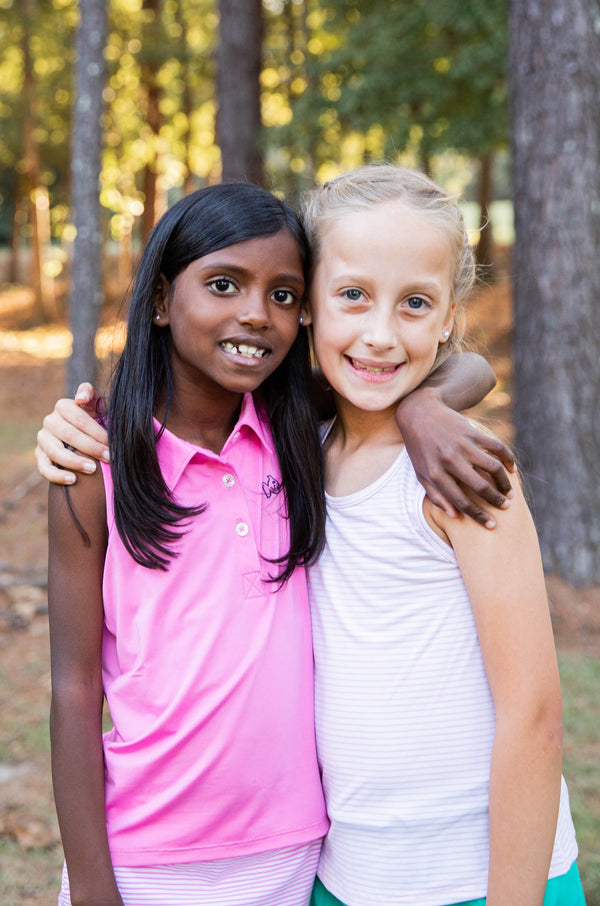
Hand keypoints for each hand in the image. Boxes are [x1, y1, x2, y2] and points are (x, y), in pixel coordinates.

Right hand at [35, 383, 108, 484]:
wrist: (84, 435)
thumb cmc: (93, 419)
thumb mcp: (95, 405)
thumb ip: (90, 394)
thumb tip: (80, 398)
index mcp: (63, 406)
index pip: (80, 420)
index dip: (97, 432)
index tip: (112, 444)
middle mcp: (50, 421)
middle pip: (69, 435)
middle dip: (91, 448)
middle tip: (108, 458)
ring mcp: (43, 439)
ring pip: (55, 452)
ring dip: (75, 462)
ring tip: (93, 469)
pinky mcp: (40, 456)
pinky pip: (44, 468)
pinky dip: (57, 476)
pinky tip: (73, 480)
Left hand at [396, 388, 514, 528]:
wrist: (419, 413)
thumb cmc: (419, 449)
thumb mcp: (421, 474)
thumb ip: (437, 496)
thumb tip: (456, 516)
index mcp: (436, 474)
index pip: (461, 501)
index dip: (478, 516)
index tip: (491, 525)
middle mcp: (450, 460)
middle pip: (480, 486)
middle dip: (496, 501)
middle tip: (506, 508)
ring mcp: (462, 445)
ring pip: (493, 467)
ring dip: (504, 483)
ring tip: (509, 492)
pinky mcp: (472, 432)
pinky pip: (497, 447)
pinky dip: (507, 459)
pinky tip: (511, 469)